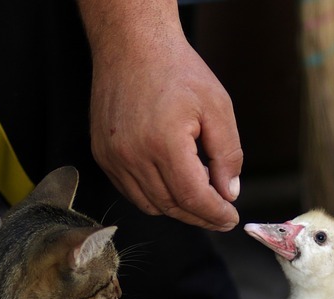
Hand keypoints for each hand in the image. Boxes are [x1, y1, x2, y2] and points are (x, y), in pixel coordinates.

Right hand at [78, 0, 242, 230]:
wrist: (132, 45)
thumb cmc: (176, 70)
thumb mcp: (218, 108)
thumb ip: (228, 155)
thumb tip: (229, 193)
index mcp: (164, 143)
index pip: (193, 197)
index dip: (215, 214)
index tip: (230, 218)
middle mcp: (133, 155)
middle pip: (172, 206)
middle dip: (201, 216)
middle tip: (220, 214)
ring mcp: (113, 157)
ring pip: (151, 204)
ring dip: (179, 208)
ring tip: (200, 195)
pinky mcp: (103, 155)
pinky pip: (131, 192)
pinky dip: (155, 197)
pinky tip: (174, 184)